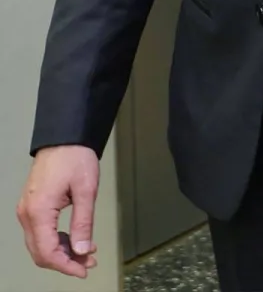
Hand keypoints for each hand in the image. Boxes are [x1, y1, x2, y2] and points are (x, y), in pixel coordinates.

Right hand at [16, 145, 99, 278]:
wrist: (64, 138)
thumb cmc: (74, 158)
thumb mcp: (85, 191)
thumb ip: (83, 222)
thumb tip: (82, 249)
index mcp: (38, 212)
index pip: (47, 251)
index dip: (66, 265)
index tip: (83, 271)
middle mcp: (27, 214)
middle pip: (41, 252)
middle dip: (65, 261)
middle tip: (88, 263)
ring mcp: (28, 211)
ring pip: (40, 244)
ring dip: (63, 252)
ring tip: (87, 253)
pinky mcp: (33, 207)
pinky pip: (41, 233)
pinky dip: (58, 241)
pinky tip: (77, 240)